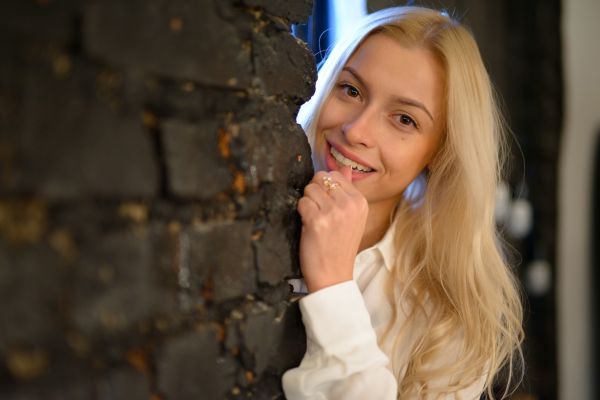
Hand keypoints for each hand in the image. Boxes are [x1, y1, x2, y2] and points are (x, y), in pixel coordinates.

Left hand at [297, 166, 368, 292]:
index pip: (335, 175)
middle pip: (320, 179)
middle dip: (314, 192)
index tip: (326, 205)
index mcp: (360, 201)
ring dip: (307, 204)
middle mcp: (349, 204)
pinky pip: (301, 203)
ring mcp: (334, 212)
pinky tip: (309, 227)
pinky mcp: (317, 221)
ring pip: (309, 189)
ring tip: (314, 220)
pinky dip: (301, 213)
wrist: (333, 275)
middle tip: (318, 212)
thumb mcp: (352, 217)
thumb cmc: (339, 247)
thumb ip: (347, 190)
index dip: (324, 188)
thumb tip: (343, 167)